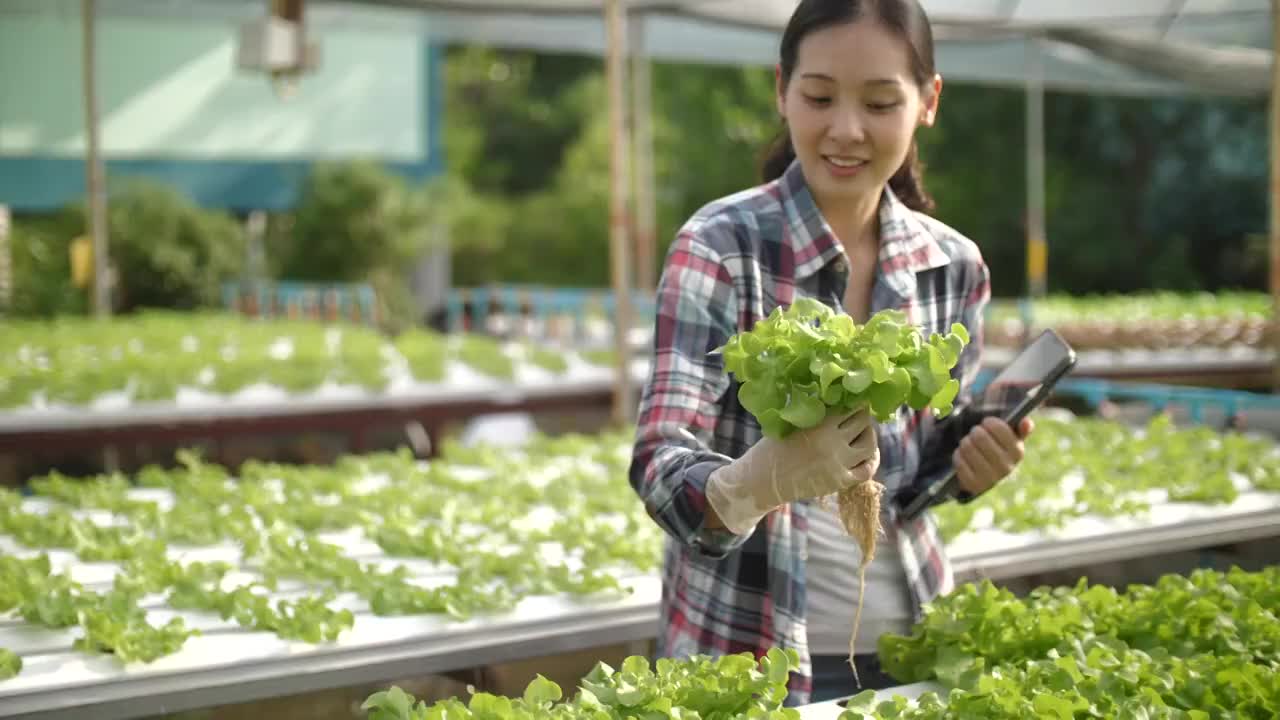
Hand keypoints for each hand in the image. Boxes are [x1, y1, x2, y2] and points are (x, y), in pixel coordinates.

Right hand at [706, 408, 879, 534]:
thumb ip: (812, 411)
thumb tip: (833, 395)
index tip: (855, 398)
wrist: (762, 480)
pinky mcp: (840, 481)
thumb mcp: (789, 422)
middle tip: (860, 414)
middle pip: (863, 423)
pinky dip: (871, 460)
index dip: (856, 400)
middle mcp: (833, 443)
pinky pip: (867, 470)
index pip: (851, 407)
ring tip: (864, 432)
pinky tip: (867, 454)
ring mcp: (838, 464)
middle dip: (863, 416)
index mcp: (820, 425)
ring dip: (870, 435)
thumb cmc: (772, 447)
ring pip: (869, 445)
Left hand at [953, 416, 1033, 495]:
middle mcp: (1006, 467)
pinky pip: (959, 461)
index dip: (989, 422)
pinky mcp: (974, 485)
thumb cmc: (1001, 448)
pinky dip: (958, 455)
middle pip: (980, 436)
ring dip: (965, 442)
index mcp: (1017, 452)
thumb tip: (1026, 422)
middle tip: (975, 433)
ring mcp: (990, 478)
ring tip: (969, 443)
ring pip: (967, 447)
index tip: (986, 423)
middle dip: (975, 431)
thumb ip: (1021, 428)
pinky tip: (964, 456)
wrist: (989, 474)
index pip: (999, 428)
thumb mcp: (1013, 438)